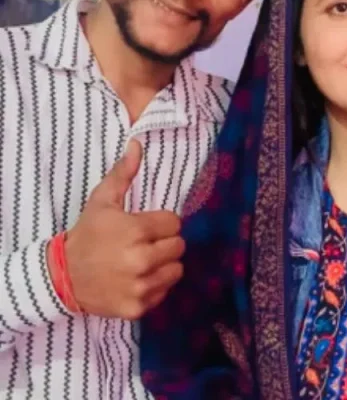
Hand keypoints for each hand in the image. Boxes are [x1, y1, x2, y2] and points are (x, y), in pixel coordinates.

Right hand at [64, 140, 184, 319]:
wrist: (61, 277)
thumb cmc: (87, 235)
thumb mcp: (101, 202)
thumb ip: (123, 174)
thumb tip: (137, 145)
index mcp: (136, 231)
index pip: (174, 223)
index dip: (160, 223)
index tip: (144, 227)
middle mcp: (141, 260)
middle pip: (179, 246)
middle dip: (164, 244)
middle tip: (142, 245)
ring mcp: (140, 286)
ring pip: (176, 270)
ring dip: (164, 266)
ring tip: (141, 262)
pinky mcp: (138, 307)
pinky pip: (164, 292)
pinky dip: (154, 287)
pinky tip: (134, 280)